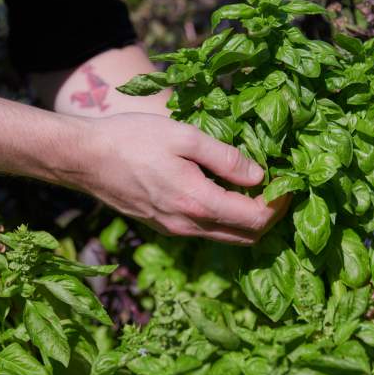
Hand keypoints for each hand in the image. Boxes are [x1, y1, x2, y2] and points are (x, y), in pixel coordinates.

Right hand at [66, 113, 289, 244]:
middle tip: (279, 189)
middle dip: (269, 217)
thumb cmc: (133, 139)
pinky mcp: (163, 226)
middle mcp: (188, 226)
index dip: (279, 205)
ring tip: (257, 190)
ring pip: (225, 237)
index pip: (256, 220)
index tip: (289, 183)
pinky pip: (205, 232)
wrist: (85, 158)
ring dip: (247, 221)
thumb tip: (260, 176)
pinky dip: (225, 220)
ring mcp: (174, 230)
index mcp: (198, 203)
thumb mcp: (185, 137)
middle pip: (245, 237)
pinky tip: (225, 193)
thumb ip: (226, 158)